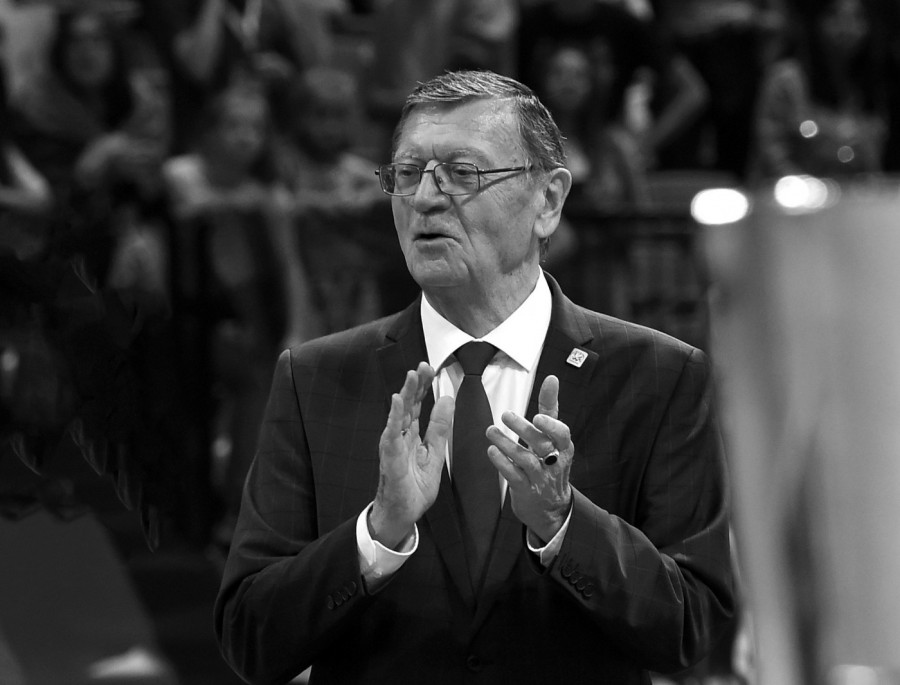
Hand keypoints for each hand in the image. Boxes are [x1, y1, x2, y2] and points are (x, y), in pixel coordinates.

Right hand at [370, 362, 453, 548]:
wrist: (404, 513)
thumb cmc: (415, 486)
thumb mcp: (435, 453)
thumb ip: (439, 428)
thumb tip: (446, 400)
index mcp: (411, 434)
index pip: (416, 405)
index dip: (423, 386)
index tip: (430, 369)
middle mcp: (400, 435)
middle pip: (407, 404)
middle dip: (415, 384)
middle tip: (422, 365)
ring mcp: (393, 445)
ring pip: (399, 414)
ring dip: (405, 394)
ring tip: (411, 376)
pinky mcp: (391, 456)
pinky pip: (392, 433)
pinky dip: (394, 416)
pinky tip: (398, 400)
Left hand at [486, 375, 572, 542]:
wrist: (550, 505)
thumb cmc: (550, 462)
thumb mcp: (554, 436)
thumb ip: (550, 408)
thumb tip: (552, 378)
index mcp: (564, 448)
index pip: (562, 435)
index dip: (551, 426)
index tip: (537, 416)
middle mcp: (554, 463)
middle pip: (541, 445)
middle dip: (523, 430)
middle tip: (505, 415)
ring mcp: (540, 478)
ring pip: (525, 460)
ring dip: (507, 444)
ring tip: (490, 431)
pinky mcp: (525, 490)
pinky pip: (514, 476)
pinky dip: (502, 464)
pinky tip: (491, 451)